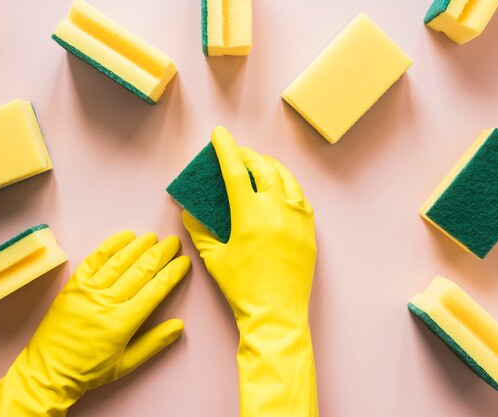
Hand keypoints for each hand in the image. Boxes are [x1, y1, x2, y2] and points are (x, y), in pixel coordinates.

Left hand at [0, 231, 189, 416]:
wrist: (47, 372)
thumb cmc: (89, 371)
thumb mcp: (127, 365)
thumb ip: (154, 343)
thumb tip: (179, 325)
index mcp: (122, 323)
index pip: (155, 290)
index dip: (172, 273)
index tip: (183, 262)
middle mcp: (106, 302)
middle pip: (140, 271)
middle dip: (160, 254)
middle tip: (174, 242)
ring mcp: (87, 291)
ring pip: (119, 262)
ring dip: (138, 246)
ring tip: (153, 237)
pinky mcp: (73, 286)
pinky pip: (94, 260)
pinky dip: (110, 246)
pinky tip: (124, 237)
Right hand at [183, 126, 317, 416]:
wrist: (276, 314)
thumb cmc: (242, 289)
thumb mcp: (214, 258)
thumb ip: (200, 231)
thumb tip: (189, 213)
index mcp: (250, 215)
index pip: (236, 171)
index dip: (226, 149)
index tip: (220, 133)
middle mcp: (277, 210)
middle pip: (264, 168)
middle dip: (248, 155)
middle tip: (237, 153)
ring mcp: (297, 219)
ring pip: (287, 178)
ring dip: (271, 166)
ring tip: (259, 166)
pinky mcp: (309, 230)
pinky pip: (300, 197)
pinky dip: (288, 186)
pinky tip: (280, 189)